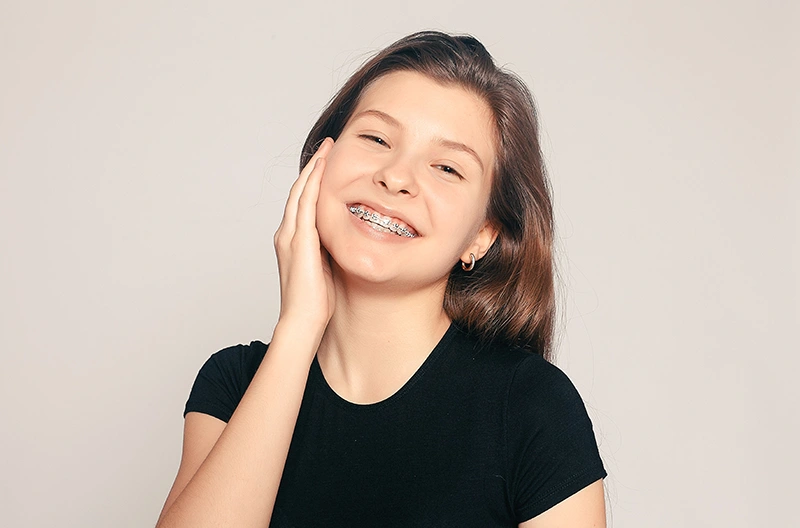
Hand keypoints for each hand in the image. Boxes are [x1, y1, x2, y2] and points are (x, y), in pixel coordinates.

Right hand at [273, 138, 335, 331]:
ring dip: (313, 168)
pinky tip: (322, 166)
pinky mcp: (299, 240)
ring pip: (300, 191)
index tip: (327, 165)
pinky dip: (313, 181)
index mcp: (293, 241)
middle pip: (298, 191)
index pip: (302, 204)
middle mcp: (287, 234)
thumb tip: (343, 239)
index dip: (313, 182)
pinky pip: (305, 202)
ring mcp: (290, 236)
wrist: (303, 321)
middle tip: (327, 147)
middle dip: (313, 167)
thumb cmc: (315, 303)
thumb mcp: (325, 268)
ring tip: (326, 149)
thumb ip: (328, 250)